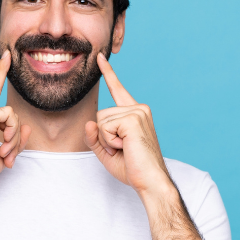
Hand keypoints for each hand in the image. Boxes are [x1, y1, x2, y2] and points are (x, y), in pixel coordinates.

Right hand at [0, 51, 31, 200]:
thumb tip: (27, 127)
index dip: (0, 71)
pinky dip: (12, 133)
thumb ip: (16, 139)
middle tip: (9, 157)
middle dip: (16, 137)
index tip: (7, 55)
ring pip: (13, 115)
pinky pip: (10, 116)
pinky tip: (3, 146)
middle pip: (12, 113)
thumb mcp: (2, 154)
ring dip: (15, 138)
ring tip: (4, 154)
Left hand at [85, 54, 175, 198]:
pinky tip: (125, 147)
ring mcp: (137, 111)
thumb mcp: (106, 151)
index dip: (108, 73)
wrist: (150, 181)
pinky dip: (109, 142)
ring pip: (101, 121)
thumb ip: (95, 136)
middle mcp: (138, 108)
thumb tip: (89, 122)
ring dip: (107, 140)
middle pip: (100, 114)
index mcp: (135, 113)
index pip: (117, 89)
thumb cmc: (132, 168)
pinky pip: (105, 127)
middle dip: (104, 136)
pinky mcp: (133, 119)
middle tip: (122, 149)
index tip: (100, 58)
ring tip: (125, 149)